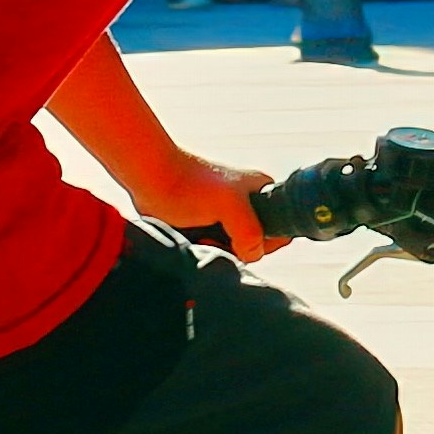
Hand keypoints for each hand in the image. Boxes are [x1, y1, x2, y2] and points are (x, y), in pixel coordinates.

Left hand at [124, 147, 281, 263]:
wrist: (151, 179)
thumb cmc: (189, 184)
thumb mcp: (229, 204)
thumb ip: (249, 231)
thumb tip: (251, 254)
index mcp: (262, 192)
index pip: (282, 231)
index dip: (267, 242)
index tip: (245, 239)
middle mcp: (248, 205)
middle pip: (258, 245)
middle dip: (240, 249)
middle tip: (219, 237)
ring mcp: (227, 218)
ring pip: (236, 250)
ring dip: (221, 251)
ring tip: (203, 237)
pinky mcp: (208, 228)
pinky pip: (217, 249)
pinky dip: (208, 250)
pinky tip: (195, 241)